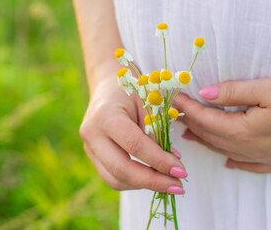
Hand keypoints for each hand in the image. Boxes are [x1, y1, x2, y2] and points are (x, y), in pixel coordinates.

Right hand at [79, 77, 187, 192]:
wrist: (107, 86)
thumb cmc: (132, 90)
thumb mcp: (149, 103)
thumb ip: (157, 132)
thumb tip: (172, 164)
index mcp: (106, 115)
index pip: (135, 145)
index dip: (159, 161)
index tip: (181, 170)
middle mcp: (92, 134)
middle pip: (121, 169)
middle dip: (153, 181)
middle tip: (178, 185)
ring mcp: (89, 147)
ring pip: (115, 179)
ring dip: (144, 185)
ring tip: (168, 183)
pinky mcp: (92, 156)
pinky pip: (112, 177)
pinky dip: (134, 182)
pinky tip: (152, 177)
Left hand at [174, 76, 270, 173]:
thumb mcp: (266, 88)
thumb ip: (232, 91)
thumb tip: (204, 93)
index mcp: (244, 130)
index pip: (206, 119)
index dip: (188, 107)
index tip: (174, 97)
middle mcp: (251, 149)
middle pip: (213, 137)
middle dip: (193, 125)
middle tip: (177, 115)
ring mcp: (266, 158)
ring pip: (227, 151)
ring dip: (207, 141)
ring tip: (192, 134)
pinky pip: (250, 166)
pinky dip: (235, 161)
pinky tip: (229, 160)